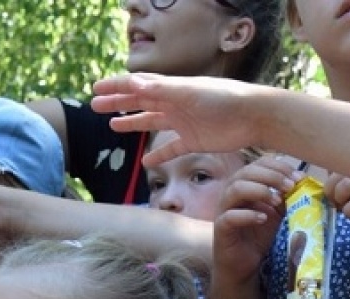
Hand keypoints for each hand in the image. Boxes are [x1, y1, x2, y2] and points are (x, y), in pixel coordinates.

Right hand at [91, 74, 268, 163]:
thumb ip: (161, 89)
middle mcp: (175, 104)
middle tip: (95, 107)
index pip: (138, 85)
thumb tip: (132, 84)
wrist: (254, 117)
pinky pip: (171, 149)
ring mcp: (183, 123)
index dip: (116, 87)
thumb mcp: (189, 93)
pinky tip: (146, 163)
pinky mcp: (194, 141)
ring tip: (113, 127)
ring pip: (152, 122)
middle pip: (140, 102)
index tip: (96, 90)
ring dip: (133, 124)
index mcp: (171, 88)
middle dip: (118, 103)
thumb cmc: (224, 99)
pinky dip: (159, 155)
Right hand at [212, 154, 296, 288]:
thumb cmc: (258, 236)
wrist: (243, 265)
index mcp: (246, 183)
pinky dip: (248, 215)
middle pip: (247, 171)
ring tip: (278, 201)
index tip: (298, 178)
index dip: (279, 166)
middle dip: (272, 176)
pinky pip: (230, 216)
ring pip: (236, 188)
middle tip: (290, 187)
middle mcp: (231, 192)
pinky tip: (263, 218)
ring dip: (260, 191)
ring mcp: (224, 209)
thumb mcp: (277, 214)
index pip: (259, 163)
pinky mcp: (220, 228)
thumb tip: (302, 182)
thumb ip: (286, 198)